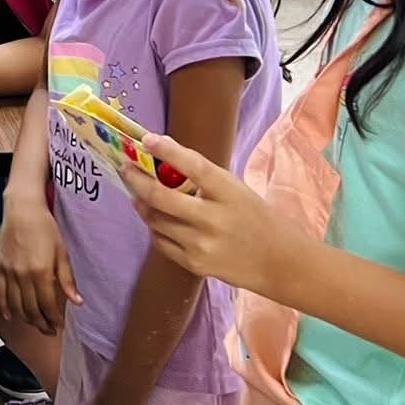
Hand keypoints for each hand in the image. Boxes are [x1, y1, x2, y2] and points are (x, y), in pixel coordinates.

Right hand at [0, 203, 81, 335]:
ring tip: (37, 324)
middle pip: (32, 310)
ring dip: (27, 319)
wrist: (21, 210)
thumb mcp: (62, 252)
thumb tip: (77, 301)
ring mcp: (9, 273)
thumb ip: (67, 279)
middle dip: (42, 324)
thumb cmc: (43, 226)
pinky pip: (0, 294)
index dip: (55, 319)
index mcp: (41, 272)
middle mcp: (23, 275)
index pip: (48, 305)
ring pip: (16, 306)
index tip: (60, 326)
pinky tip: (11, 317)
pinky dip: (5, 308)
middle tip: (50, 330)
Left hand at [123, 133, 305, 296]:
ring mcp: (202, 245)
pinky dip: (154, 226)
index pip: (194, 167)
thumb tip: (162, 153)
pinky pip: (160, 241)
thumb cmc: (253, 217)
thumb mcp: (235, 189)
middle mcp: (214, 219)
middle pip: (161, 197)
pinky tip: (157, 219)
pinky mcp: (194, 264)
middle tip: (126, 169)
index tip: (147, 139)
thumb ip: (202, 176)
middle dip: (136, 180)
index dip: (168, 151)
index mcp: (229, 193)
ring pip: (155, 219)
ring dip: (141, 203)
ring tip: (139, 193)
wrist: (278, 263)